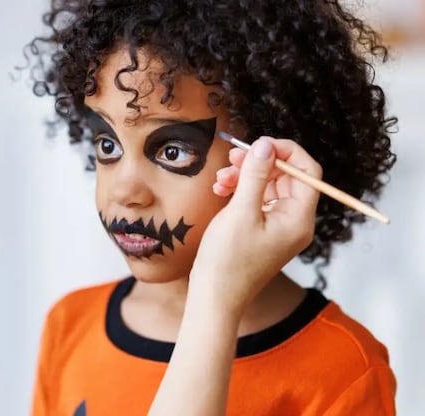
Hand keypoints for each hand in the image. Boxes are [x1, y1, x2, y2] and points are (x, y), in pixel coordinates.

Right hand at [190, 137, 321, 314]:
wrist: (214, 297)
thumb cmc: (228, 261)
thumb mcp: (241, 212)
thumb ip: (255, 175)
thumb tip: (265, 145)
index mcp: (299, 218)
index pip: (307, 171)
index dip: (285, 152)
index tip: (259, 144)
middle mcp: (295, 222)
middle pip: (287, 177)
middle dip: (260, 163)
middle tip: (232, 157)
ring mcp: (279, 228)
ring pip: (269, 187)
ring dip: (246, 176)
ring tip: (221, 179)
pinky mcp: (263, 232)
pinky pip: (258, 201)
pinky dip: (241, 191)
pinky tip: (221, 191)